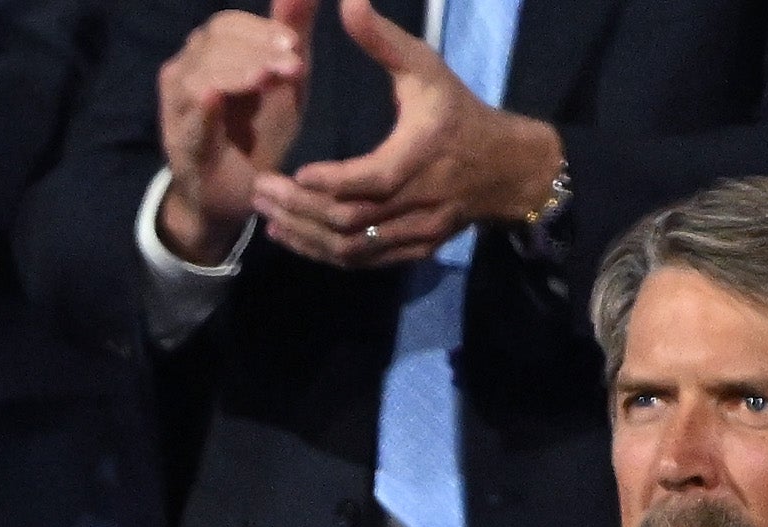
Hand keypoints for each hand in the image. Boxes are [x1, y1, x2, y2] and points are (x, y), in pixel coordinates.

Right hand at [157, 0, 313, 257]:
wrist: (236, 195)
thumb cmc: (259, 134)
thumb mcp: (286, 80)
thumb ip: (293, 31)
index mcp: (209, 54)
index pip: (226, 25)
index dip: (260, 30)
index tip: (293, 44)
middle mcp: (184, 73)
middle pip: (212, 42)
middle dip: (255, 49)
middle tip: (291, 66)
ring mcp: (176, 108)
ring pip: (199, 73)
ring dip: (238, 72)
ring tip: (267, 80)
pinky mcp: (179, 142)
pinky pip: (188, 116)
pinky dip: (204, 105)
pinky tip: (216, 97)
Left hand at [256, 0, 563, 269]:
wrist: (507, 167)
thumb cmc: (457, 111)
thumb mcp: (426, 69)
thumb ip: (383, 40)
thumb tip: (347, 1)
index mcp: (423, 152)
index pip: (372, 179)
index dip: (331, 181)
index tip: (293, 172)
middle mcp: (422, 198)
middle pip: (352, 219)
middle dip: (301, 209)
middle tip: (260, 191)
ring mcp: (418, 231)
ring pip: (352, 248)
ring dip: (305, 235)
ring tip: (266, 214)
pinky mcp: (413, 250)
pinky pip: (362, 261)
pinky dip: (323, 252)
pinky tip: (292, 236)